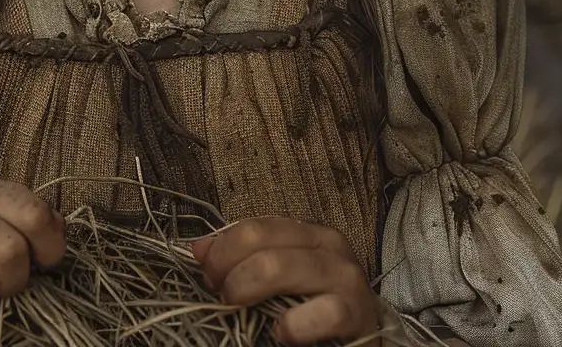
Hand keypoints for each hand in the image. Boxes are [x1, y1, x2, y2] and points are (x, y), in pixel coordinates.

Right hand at [0, 176, 65, 343]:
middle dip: (20, 272)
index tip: (39, 262)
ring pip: (3, 255)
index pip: (36, 213)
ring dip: (1, 285)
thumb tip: (56, 232)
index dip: (48, 248)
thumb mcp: (26, 244)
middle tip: (6, 278)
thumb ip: (45, 228)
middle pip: (17, 241)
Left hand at [191, 217, 383, 345]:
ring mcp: (345, 276)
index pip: (253, 227)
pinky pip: (323, 312)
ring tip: (239, 309)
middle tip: (221, 295)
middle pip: (261, 242)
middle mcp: (328, 244)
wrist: (362, 339)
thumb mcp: (278, 278)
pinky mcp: (358, 313)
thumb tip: (199, 248)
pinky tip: (282, 334)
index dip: (222, 249)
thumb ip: (242, 259)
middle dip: (229, 269)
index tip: (208, 274)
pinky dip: (295, 324)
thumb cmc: (315, 306)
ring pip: (280, 266)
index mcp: (307, 232)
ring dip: (248, 289)